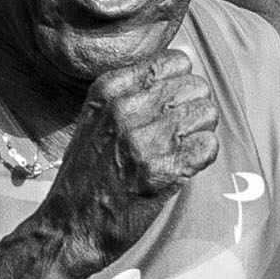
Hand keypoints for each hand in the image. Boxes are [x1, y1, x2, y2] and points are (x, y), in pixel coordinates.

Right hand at [33, 44, 221, 266]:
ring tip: (180, 150)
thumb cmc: (87, 172)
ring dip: (201, 132)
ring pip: (207, 113)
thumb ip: (136, 86)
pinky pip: (208, 146)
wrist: (70, 225)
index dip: (183, 83)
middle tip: (180, 134)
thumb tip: (188, 53)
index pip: (175, 61)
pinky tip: (184, 167)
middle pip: (196, 86)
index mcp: (109, 89)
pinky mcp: (162, 171)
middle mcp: (124, 109)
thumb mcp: (97, 116)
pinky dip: (203, 157)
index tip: (171, 107)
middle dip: (196, 108)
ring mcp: (144, 140)